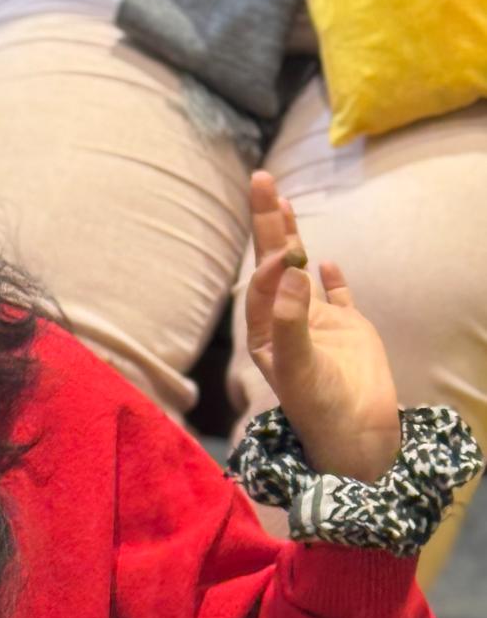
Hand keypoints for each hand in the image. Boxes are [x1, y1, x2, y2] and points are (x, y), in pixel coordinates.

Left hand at [245, 171, 401, 483]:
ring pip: (300, 273)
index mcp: (267, 335)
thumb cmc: (321, 409)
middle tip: (262, 179)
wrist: (357, 438)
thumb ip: (290, 322)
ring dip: (291, 239)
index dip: (267, 262)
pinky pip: (336, 297)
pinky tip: (324, 260)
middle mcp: (287, 325)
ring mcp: (318, 326)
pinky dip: (331, 278)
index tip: (279, 251)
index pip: (260, 286)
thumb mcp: (299, 368)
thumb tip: (288, 273)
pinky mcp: (348, 331)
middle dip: (267, 225)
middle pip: (273, 266)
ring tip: (281, 201)